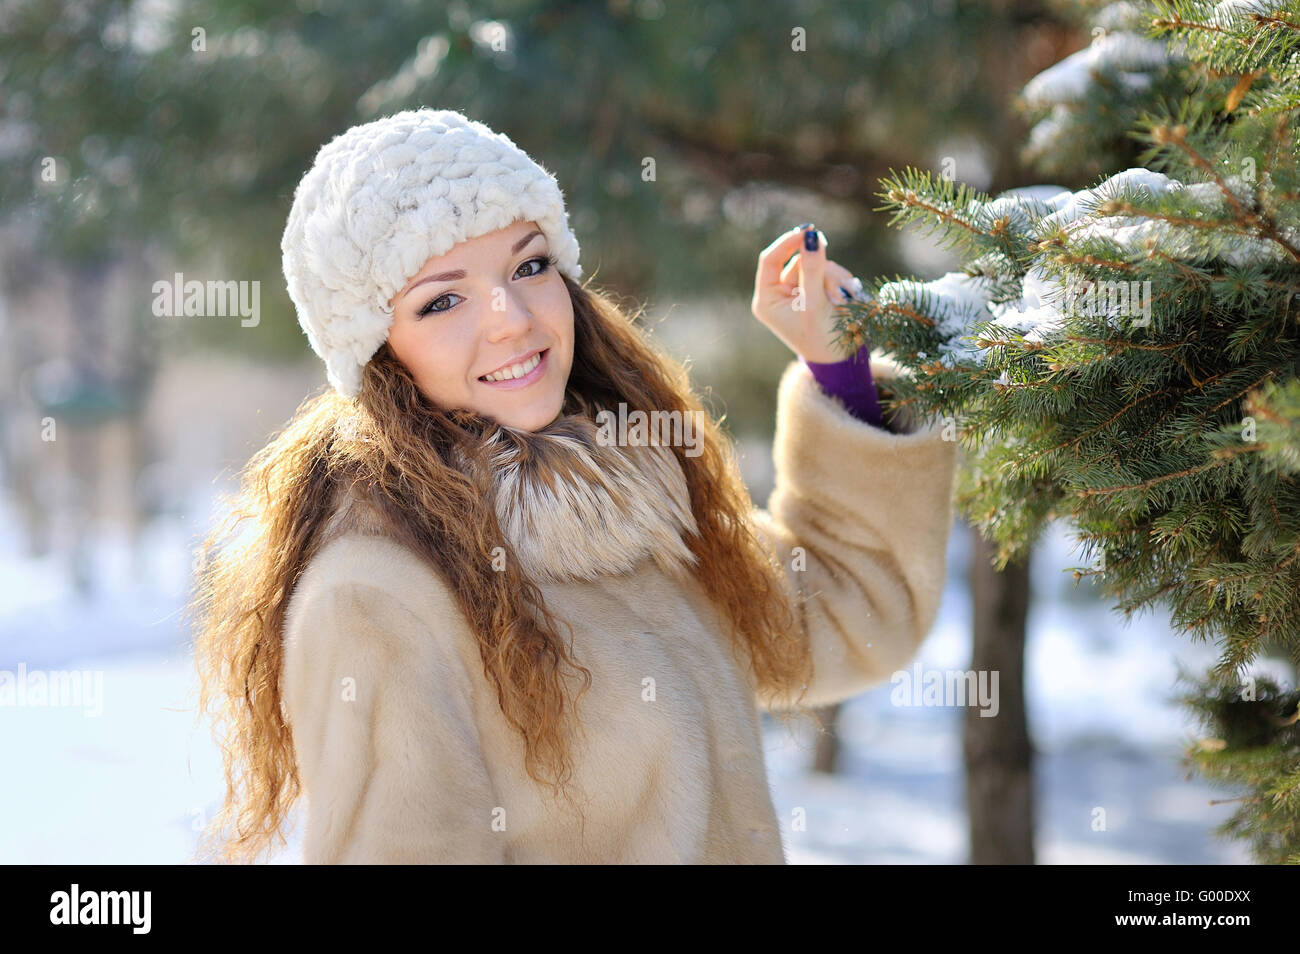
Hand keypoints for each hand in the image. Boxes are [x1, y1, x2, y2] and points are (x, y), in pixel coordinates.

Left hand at [751, 224, 868, 363]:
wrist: (843, 361)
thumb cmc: (823, 339)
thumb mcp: (816, 304)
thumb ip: (813, 270)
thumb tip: (812, 236)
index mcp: (766, 300)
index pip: (770, 260)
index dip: (788, 242)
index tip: (808, 230)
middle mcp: (778, 294)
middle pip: (798, 261)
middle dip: (820, 270)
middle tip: (835, 289)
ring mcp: (797, 292)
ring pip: (816, 265)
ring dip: (833, 277)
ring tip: (841, 300)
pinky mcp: (815, 292)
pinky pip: (828, 272)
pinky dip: (839, 281)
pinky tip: (844, 298)